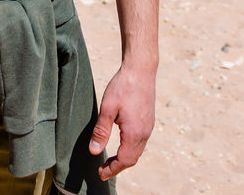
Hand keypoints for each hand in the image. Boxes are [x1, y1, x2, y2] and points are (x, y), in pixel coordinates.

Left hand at [88, 63, 155, 179]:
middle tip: (102, 170)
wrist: (141, 70)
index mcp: (134, 133)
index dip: (112, 169)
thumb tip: (94, 151)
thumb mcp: (107, 108)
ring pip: (137, 151)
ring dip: (124, 158)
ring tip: (110, 160)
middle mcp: (144, 133)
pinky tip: (121, 145)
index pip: (124, 160)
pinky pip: (140, 142)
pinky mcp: (149, 120)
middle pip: (132, 159)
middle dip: (117, 167)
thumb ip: (101, 131)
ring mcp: (149, 127)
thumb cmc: (123, 86)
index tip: (100, 173)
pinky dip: (130, 149)